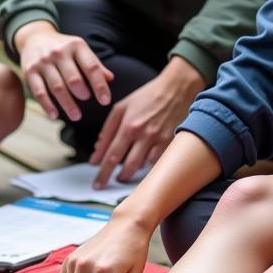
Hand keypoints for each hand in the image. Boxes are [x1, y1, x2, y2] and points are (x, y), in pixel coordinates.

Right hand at [14, 20, 112, 120]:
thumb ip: (94, 64)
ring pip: (57, 87)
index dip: (99, 85)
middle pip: (73, 78)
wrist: (34, 38)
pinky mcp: (29, 72)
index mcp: (76, 46)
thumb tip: (110, 79)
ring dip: (67, 104)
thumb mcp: (80, 50)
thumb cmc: (63, 48)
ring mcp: (43, 62)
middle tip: (87, 101)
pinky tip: (55, 115)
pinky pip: (39, 92)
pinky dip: (47, 105)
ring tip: (76, 116)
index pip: (91, 67)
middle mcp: (59, 53)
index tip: (105, 100)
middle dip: (82, 92)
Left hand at [91, 60, 204, 188]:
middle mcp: (143, 135)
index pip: (111, 155)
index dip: (102, 172)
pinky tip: (141, 166)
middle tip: (107, 184)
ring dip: (130, 174)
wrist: (175, 89)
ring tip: (122, 175)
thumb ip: (108, 128)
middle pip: (126, 166)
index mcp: (128, 125)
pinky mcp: (171, 143)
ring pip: (143, 167)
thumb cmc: (147, 96)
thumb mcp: (121, 106)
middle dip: (114, 178)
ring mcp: (158, 140)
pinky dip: (147, 167)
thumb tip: (98, 148)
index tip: (97, 182)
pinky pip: (157, 162)